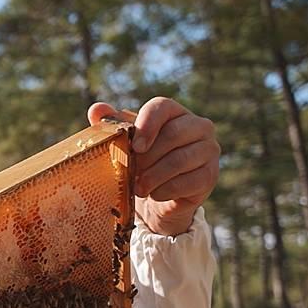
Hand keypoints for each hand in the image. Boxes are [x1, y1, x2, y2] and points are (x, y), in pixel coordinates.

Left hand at [88, 97, 218, 235]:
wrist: (156, 200)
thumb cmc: (140, 165)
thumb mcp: (124, 145)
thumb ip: (112, 126)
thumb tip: (96, 109)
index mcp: (174, 113)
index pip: (162, 106)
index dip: (147, 124)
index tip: (135, 146)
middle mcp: (198, 126)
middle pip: (173, 134)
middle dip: (147, 157)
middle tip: (131, 173)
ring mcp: (209, 150)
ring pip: (180, 160)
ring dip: (153, 177)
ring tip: (138, 188)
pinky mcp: (210, 175)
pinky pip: (188, 181)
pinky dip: (165, 190)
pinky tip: (154, 194)